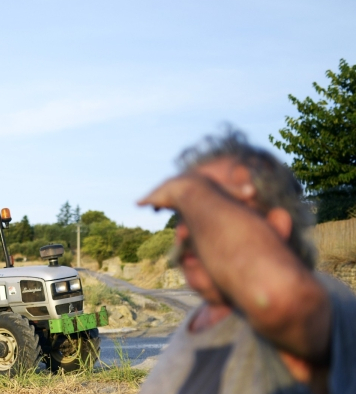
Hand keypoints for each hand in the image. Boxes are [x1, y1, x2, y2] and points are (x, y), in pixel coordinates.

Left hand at [138, 168, 256, 211]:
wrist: (194, 189)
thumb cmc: (211, 191)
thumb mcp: (228, 193)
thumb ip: (241, 192)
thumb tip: (255, 192)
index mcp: (191, 186)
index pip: (187, 190)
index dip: (182, 195)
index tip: (178, 201)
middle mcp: (177, 186)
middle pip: (171, 191)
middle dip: (166, 197)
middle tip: (161, 205)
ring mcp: (166, 190)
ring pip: (159, 194)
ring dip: (155, 199)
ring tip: (152, 207)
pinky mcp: (156, 195)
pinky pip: (149, 199)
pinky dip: (144, 201)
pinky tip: (138, 204)